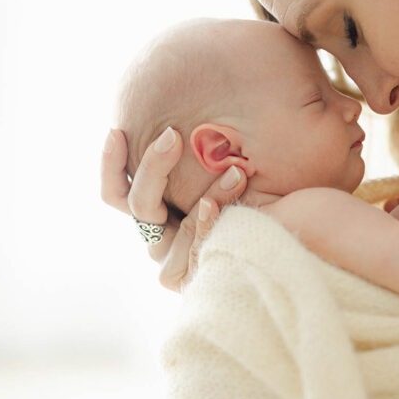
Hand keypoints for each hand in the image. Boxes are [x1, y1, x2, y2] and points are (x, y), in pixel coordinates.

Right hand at [101, 128, 246, 290]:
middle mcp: (159, 239)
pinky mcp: (194, 280)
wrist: (288, 239)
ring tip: (236, 171)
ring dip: (205, 194)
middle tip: (173, 136)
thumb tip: (172, 118)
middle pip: (137, 204)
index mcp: (156, 212)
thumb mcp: (223, 168)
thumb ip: (198, 152)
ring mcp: (174, 262)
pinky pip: (194, 248)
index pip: (116, 193)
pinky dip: (204, 225)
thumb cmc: (260, 198)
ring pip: (176, 224)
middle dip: (153, 166)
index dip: (110, 164)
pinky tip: (216, 206)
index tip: (117, 131)